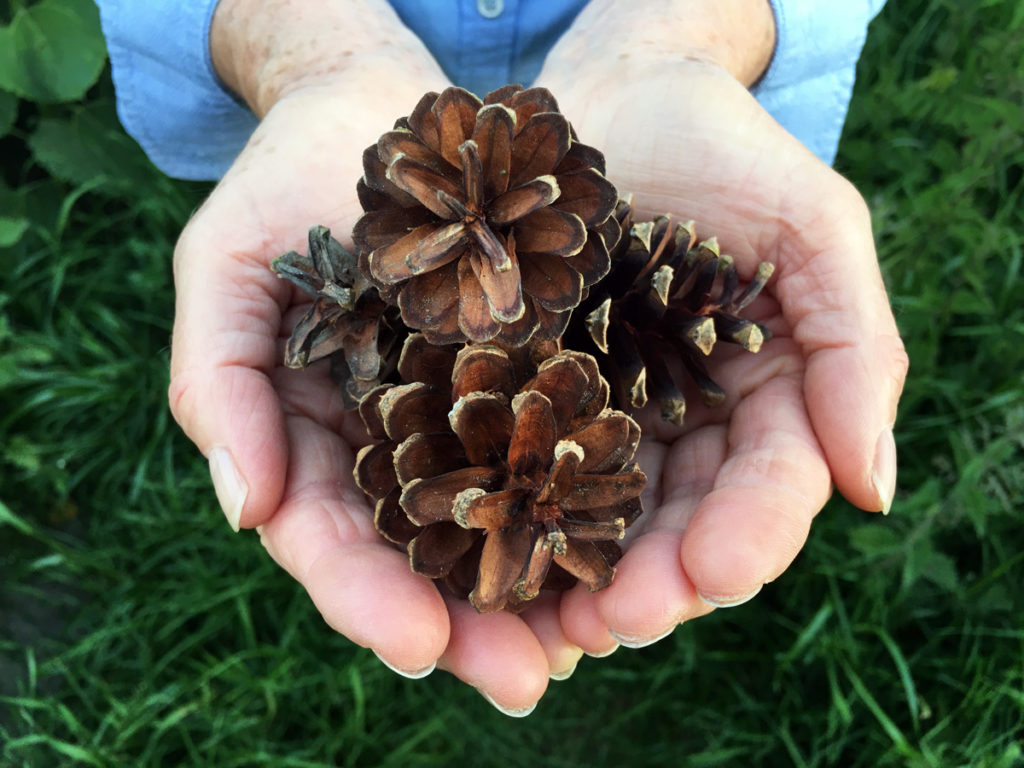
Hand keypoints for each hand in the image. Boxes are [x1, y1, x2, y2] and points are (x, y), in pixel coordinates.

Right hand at [168, 0, 583, 716]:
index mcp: (314, 435)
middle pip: (425, 551)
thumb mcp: (227, 267)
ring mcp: (464, 408)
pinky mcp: (530, 368)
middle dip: (468, 621)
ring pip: (499, 515)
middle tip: (524, 681)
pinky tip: (622, 542)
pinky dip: (582, 497)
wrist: (374, 109)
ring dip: (539, 587)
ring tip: (588, 642)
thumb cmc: (285, 182)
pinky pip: (556, 440)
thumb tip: (247, 513)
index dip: (366, 596)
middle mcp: (391, 440)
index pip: (332, 537)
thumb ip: (219, 383)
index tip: (418, 646)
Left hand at [532, 3, 908, 652]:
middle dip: (657, 581)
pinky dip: (514, 518)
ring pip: (599, 518)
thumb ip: (857, 347)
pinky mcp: (525, 393)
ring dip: (580, 580)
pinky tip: (493, 559)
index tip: (716, 571)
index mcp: (765, 396)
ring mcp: (601, 414)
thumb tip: (870, 489)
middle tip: (619, 621)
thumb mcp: (812, 227)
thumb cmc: (722, 147)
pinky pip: (521, 467)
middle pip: (679, 523)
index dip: (747, 536)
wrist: (614, 91)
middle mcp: (683, 423)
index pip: (767, 486)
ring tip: (553, 623)